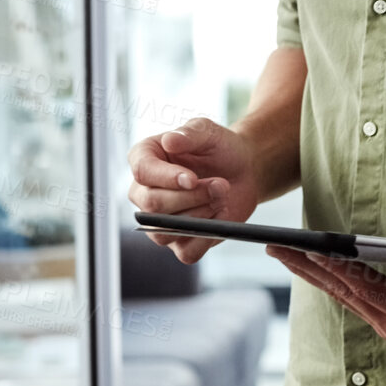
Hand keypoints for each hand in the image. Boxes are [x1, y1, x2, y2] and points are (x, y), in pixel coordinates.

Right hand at [127, 117, 260, 262]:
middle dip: (191, 196)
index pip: (142, 172)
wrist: (243, 169)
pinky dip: (209, 236)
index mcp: (144, 160)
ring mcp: (159, 222)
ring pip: (166, 231)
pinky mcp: (180, 242)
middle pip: (152, 205)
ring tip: (221, 195)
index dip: (167, 177)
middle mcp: (144, 193)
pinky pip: (187, 253)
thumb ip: (190, 133)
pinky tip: (222, 215)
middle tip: (220, 184)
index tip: (193, 177)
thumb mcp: (208, 131)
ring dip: (201, 215)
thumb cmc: (220, 147)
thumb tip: (170, 140)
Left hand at [268, 245, 385, 343]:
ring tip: (289, 255)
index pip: (363, 284)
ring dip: (316, 276)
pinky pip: (358, 299)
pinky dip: (336, 282)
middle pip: (343, 292)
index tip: (303, 246)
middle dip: (308, 269)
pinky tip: (324, 270)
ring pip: (346, 297)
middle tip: (275, 248)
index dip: (332, 264)